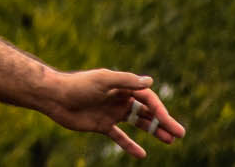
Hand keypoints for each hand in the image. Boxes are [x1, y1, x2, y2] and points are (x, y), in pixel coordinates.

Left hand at [44, 69, 184, 157]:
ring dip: (154, 131)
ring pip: (138, 123)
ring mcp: (111, 112)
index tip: (168, 122)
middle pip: (146, 111)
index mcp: (121, 86)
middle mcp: (119, 99)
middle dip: (163, 121)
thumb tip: (150, 81)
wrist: (54, 97)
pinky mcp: (102, 125)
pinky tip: (142, 155)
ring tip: (170, 141)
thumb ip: (126, 81)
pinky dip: (130, 145)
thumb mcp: (103, 80)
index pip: (147, 98)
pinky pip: (120, 137)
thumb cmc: (78, 85)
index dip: (159, 110)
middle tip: (180, 134)